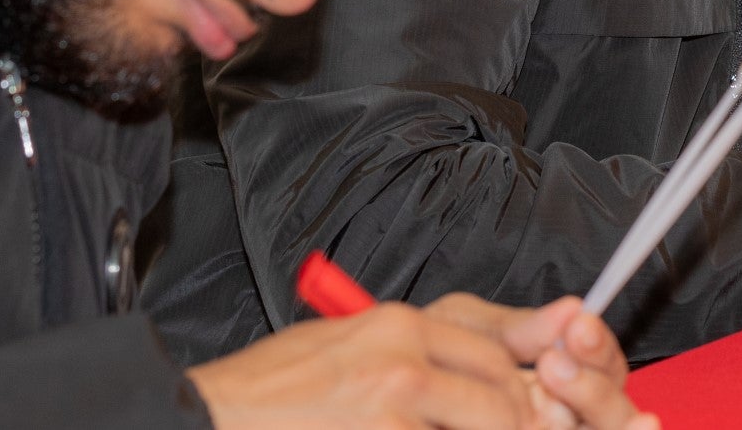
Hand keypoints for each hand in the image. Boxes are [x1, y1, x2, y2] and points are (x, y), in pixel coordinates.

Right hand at [189, 292, 655, 429]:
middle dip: (520, 426)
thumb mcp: (351, 346)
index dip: (528, 388)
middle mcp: (404, 356)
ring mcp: (393, 405)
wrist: (205, 420)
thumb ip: (427, 345)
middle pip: (505, 397)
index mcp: (400, 322)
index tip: (536, 412)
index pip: (500, 348)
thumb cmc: (272, 393)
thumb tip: (505, 354)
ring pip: (488, 426)